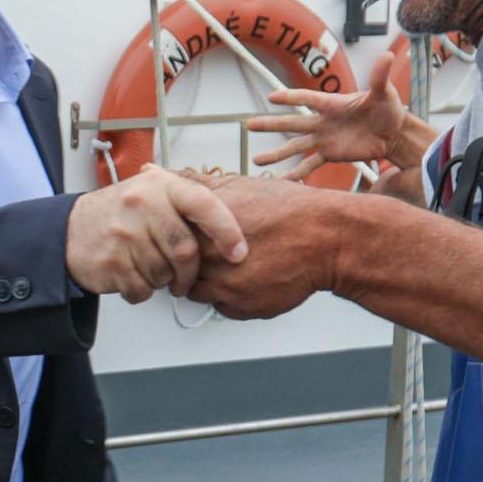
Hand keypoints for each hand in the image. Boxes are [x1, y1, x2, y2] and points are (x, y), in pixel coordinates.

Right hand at [65, 167, 246, 303]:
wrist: (70, 231)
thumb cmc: (118, 213)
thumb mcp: (150, 190)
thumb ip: (184, 197)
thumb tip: (230, 210)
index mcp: (159, 186)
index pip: (204, 205)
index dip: (227, 231)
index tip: (239, 252)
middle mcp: (141, 205)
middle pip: (185, 250)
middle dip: (189, 272)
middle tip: (186, 279)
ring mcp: (124, 234)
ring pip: (165, 274)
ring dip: (163, 281)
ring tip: (150, 269)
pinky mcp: (111, 262)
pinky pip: (143, 289)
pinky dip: (143, 291)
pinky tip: (133, 276)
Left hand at [180, 175, 343, 319]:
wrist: (326, 238)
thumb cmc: (288, 210)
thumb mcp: (238, 186)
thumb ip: (193, 184)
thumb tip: (156, 173)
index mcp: (202, 230)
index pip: (165, 242)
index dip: (175, 239)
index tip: (185, 237)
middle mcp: (209, 262)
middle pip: (178, 269)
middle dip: (189, 261)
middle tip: (210, 252)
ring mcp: (225, 289)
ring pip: (197, 291)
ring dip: (207, 281)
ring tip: (229, 265)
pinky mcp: (242, 308)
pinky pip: (222, 308)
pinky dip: (229, 296)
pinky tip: (246, 277)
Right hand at [247, 64, 425, 186]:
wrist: (393, 133)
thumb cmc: (388, 109)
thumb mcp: (384, 93)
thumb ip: (380, 77)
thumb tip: (388, 55)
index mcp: (333, 104)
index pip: (309, 100)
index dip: (292, 98)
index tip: (272, 97)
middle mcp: (324, 121)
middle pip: (293, 123)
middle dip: (271, 124)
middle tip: (249, 125)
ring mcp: (325, 139)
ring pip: (296, 147)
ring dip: (277, 154)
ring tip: (257, 160)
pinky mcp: (331, 154)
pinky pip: (311, 165)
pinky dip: (297, 174)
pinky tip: (282, 181)